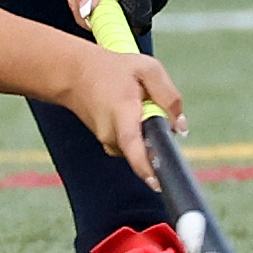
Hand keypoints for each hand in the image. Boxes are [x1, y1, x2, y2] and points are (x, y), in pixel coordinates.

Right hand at [53, 40, 183, 190]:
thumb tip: (181, 127)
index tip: (159, 183)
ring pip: (141, 147)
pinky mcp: (107, 144)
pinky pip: (132, 144)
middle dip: (158, 134)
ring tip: (134, 103)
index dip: (147, 168)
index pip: (133, 147)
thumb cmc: (110, 68)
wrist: (72, 73)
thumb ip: (169, 97)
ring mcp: (107, 141)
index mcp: (122, 113)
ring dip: (146, 131)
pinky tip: (126, 110)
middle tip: (149, 104)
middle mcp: (111, 134)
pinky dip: (136, 131)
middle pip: (147, 149)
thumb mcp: (146, 69)